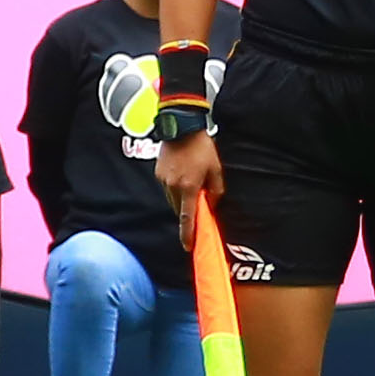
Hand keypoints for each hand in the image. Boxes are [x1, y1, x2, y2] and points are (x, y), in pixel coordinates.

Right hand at [156, 133, 225, 249]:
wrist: (181, 128)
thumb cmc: (202, 148)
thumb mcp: (216, 170)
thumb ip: (216, 190)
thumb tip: (211, 204)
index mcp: (189, 187)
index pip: (188, 217)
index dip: (188, 234)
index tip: (188, 247)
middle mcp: (173, 186)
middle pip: (179, 210)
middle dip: (188, 212)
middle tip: (199, 207)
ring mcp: (163, 180)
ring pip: (173, 200)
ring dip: (182, 200)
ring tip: (192, 185)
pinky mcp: (158, 173)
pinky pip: (167, 188)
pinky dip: (176, 189)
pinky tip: (184, 176)